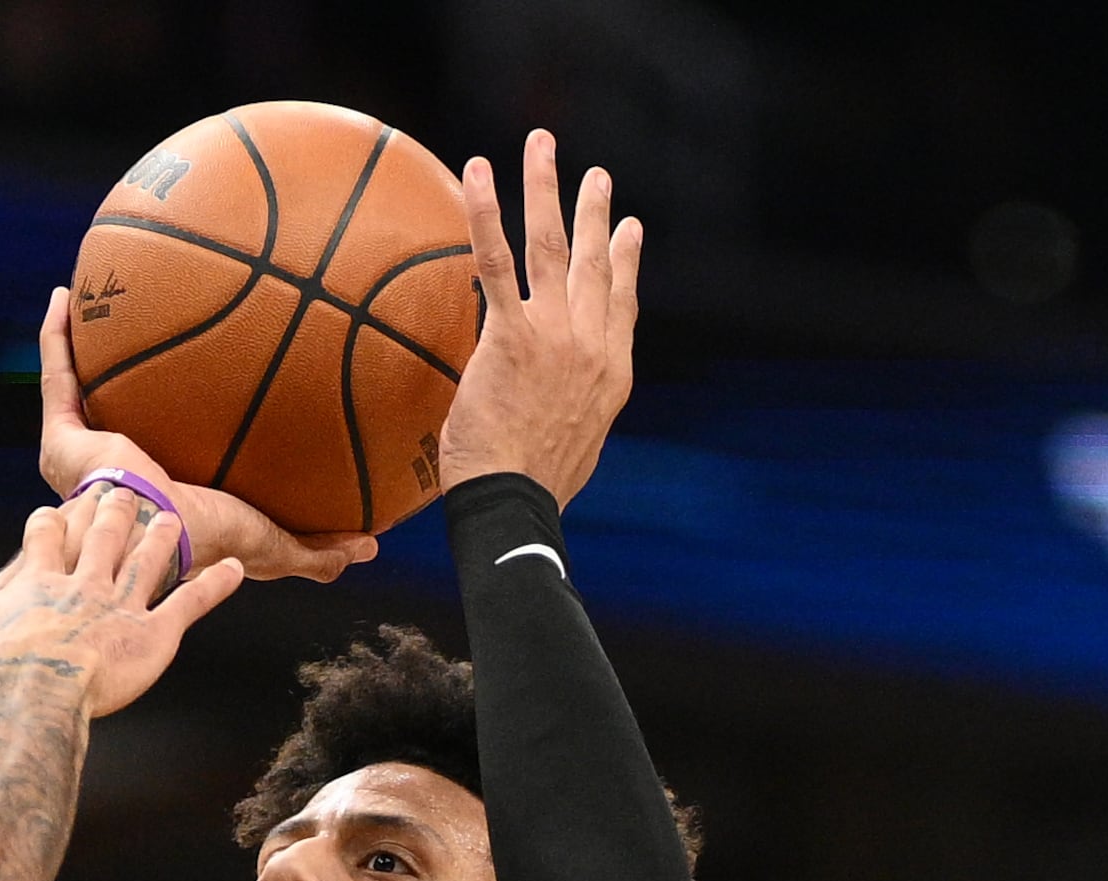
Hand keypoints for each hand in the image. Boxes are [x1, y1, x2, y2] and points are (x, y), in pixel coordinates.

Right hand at [0, 496, 242, 717]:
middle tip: (123, 490)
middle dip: (114, 511)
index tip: (55, 509)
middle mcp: (87, 583)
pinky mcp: (155, 633)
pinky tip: (235, 569)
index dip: (51, 522)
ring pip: (148, 560)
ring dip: (162, 538)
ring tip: (172, 516)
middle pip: (104, 536)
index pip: (46, 537)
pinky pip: (190, 602)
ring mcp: (124, 605)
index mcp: (42, 579)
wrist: (34, 691)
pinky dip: (215, 585)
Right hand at [34, 288, 374, 582]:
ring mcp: (84, 458)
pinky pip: (57, 378)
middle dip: (122, 380)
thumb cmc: (210, 541)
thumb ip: (317, 548)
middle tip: (144, 329)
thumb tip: (369, 545)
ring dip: (80, 350)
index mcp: (165, 499)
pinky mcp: (62, 441)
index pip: (173, 458)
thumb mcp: (277, 544)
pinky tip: (63, 297)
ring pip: (78, 392)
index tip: (197, 384)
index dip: (179, 428)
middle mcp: (121, 476)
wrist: (158, 533)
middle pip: (120, 416)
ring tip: (90, 299)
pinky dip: (55, 338)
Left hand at [438, 131, 640, 504]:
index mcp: (610, 374)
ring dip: (547, 188)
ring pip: (552, 245)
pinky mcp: (513, 334)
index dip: (627, 263)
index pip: (622, 305)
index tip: (630, 230)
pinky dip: (485, 211)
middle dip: (595, 213)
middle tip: (597, 176)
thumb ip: (565, 418)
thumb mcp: (569, 453)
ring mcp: (556, 335)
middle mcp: (592, 345)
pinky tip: (477, 172)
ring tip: (543, 147)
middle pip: (596, 263)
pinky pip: (494, 259)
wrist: (517, 506)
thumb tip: (546, 421)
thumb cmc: (530, 494)